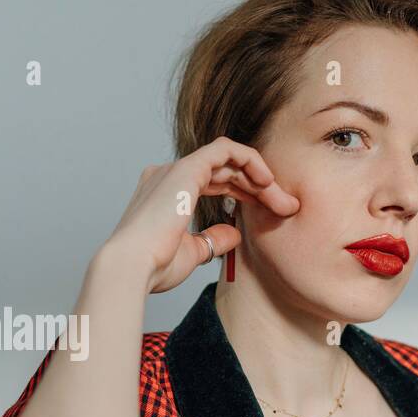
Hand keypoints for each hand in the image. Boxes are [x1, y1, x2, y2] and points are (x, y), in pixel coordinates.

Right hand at [103, 137, 299, 293]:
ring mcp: (174, 169)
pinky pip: (225, 149)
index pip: (212, 182)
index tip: (267, 211)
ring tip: (280, 198)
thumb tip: (234, 232)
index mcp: (166, 195)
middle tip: (285, 207)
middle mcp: (167, 176)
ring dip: (258, 176)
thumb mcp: (191, 253)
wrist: (132, 267)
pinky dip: (249, 159)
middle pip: (223, 171)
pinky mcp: (186, 168)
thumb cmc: (153, 267)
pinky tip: (266, 180)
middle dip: (257, 187)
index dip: (243, 193)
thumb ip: (212, 239)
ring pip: (228, 160)